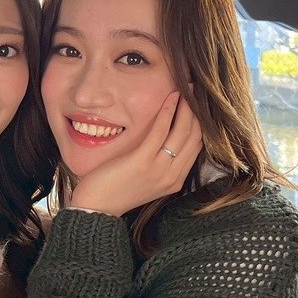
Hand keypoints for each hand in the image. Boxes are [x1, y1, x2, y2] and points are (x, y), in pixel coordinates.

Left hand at [69, 93, 201, 216]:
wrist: (96, 209)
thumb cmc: (116, 190)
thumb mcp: (146, 179)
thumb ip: (160, 163)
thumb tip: (166, 138)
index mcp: (176, 180)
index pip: (197, 146)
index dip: (200, 122)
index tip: (198, 104)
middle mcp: (173, 176)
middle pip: (195, 136)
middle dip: (198, 110)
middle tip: (196, 90)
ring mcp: (160, 170)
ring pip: (183, 131)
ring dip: (186, 106)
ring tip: (186, 88)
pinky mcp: (143, 161)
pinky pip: (161, 130)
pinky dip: (168, 111)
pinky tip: (170, 96)